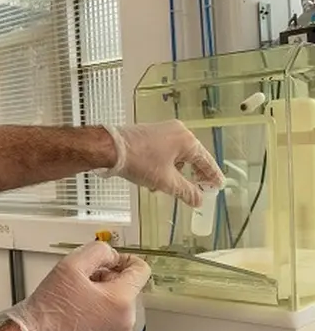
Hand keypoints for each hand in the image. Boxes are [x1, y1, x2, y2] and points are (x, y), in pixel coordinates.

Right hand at [1, 242, 150, 330]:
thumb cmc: (50, 309)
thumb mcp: (72, 264)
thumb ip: (99, 251)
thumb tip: (111, 256)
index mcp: (121, 301)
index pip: (141, 270)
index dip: (124, 260)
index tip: (110, 262)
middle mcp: (125, 324)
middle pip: (127, 289)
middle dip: (108, 282)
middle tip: (83, 284)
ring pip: (120, 309)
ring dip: (104, 301)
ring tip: (79, 303)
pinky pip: (112, 327)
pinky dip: (101, 320)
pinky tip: (80, 318)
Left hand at [101, 120, 223, 206]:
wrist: (111, 148)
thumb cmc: (140, 161)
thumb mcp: (167, 182)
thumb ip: (186, 191)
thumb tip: (198, 199)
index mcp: (186, 140)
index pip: (205, 160)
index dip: (212, 175)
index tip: (218, 185)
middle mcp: (178, 131)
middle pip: (193, 156)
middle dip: (195, 174)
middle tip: (200, 188)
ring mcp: (164, 130)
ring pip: (178, 154)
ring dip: (178, 171)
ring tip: (174, 188)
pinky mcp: (151, 133)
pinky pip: (166, 150)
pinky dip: (167, 164)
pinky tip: (159, 179)